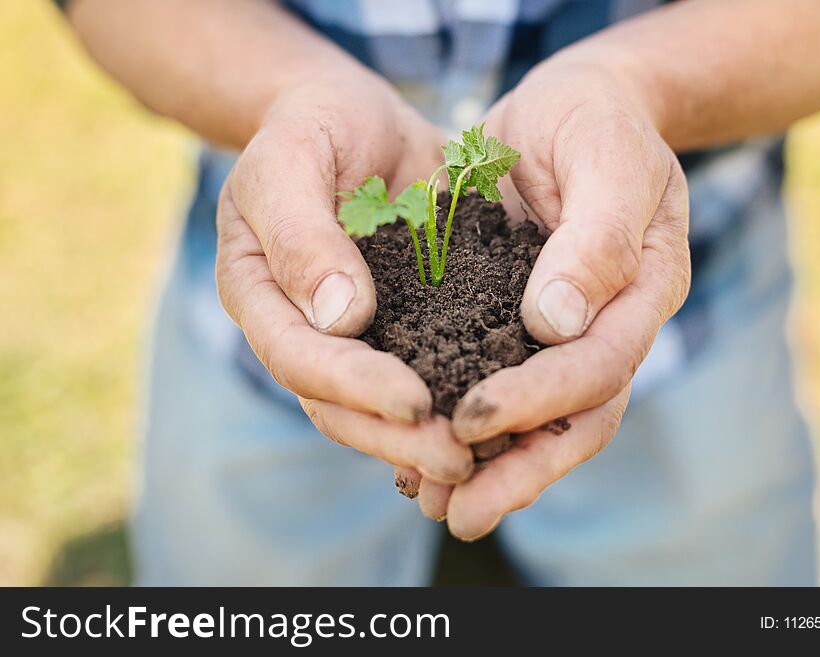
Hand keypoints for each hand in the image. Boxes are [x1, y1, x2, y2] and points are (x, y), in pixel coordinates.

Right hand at [215, 65, 472, 483]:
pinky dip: (459, 399)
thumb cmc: (312, 127)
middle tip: (459, 457)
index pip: (298, 357)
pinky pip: (427, 371)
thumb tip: (339, 317)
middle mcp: (305, 330)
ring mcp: (355, 335)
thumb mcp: (292, 160)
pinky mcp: (405, 325)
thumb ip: (302, 233)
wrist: (355, 118)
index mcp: (262, 295)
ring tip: (488, 456)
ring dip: (428, 438)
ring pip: (381, 407)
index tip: (412, 402)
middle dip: (396, 435)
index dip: (352, 386)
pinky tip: (504, 423)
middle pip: (339, 404)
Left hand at [419, 60, 690, 537]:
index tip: (472, 418)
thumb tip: (557, 325)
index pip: (598, 368)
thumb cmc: (598, 120)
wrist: (574, 105)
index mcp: (641, 295)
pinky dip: (461, 422)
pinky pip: (493, 381)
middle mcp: (605, 326)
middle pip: (573, 419)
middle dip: (517, 468)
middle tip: (459, 512)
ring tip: (429, 500)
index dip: (538, 399)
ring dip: (486, 466)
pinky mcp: (514, 319)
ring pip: (535, 418)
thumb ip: (596, 237)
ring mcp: (562, 331)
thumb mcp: (608, 158)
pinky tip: (415, 450)